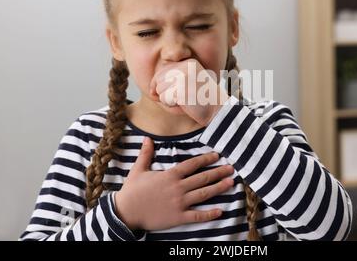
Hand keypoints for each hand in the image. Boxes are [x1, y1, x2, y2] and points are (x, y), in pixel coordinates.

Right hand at [114, 137, 234, 230]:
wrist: (126, 212)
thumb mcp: (138, 169)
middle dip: (218, 172)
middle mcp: (178, 187)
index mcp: (170, 175)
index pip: (192, 165)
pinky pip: (197, 216)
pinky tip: (221, 211)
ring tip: (230, 183)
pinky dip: (210, 214)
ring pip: (203, 194)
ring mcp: (179, 203)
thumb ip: (146, 154)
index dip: (206, 159)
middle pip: (202, 178)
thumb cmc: (132, 191)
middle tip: (231, 169)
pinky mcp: (178, 217)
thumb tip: (147, 138)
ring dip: (218, 188)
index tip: (217, 156)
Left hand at [149, 59, 229, 125]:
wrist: (219, 111)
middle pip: (158, 81)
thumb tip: (151, 89)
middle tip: (179, 99)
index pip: (161, 72)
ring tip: (184, 101)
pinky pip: (164, 99)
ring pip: (160, 91)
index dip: (158, 85)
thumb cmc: (203, 101)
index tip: (164, 95)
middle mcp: (185, 66)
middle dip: (164, 93)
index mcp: (188, 63)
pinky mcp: (181, 89)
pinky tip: (184, 105)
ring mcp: (183, 77)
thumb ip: (172, 81)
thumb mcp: (189, 84)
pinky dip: (171, 105)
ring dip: (168, 100)